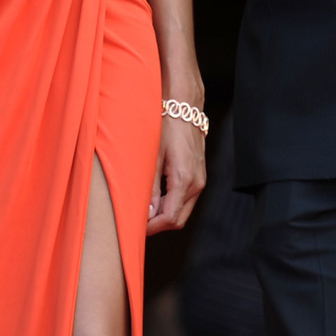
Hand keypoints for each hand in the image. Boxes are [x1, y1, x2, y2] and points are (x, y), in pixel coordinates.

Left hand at [146, 110, 205, 235]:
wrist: (185, 107)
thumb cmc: (167, 126)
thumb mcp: (153, 156)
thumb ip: (150, 187)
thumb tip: (146, 213)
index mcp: (184, 180)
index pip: (170, 218)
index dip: (152, 228)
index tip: (135, 228)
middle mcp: (196, 184)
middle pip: (178, 220)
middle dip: (158, 225)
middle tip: (137, 222)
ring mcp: (200, 181)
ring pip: (183, 211)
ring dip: (164, 215)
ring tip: (143, 210)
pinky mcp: (199, 177)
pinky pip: (186, 200)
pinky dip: (171, 205)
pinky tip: (155, 199)